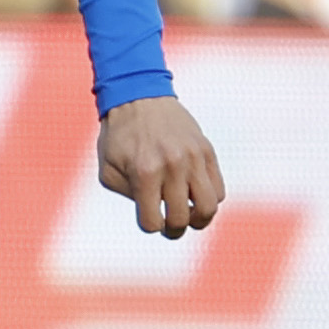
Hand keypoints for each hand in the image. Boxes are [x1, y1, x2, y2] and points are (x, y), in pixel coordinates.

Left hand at [97, 94, 224, 239]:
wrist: (139, 98)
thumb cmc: (118, 138)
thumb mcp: (108, 169)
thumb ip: (129, 195)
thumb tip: (154, 213)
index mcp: (144, 173)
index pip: (153, 222)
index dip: (150, 227)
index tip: (148, 220)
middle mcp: (172, 167)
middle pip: (183, 219)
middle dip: (174, 230)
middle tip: (169, 228)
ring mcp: (194, 159)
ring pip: (209, 207)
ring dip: (199, 220)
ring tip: (188, 216)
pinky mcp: (207, 152)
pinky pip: (219, 189)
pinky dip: (210, 200)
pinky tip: (194, 195)